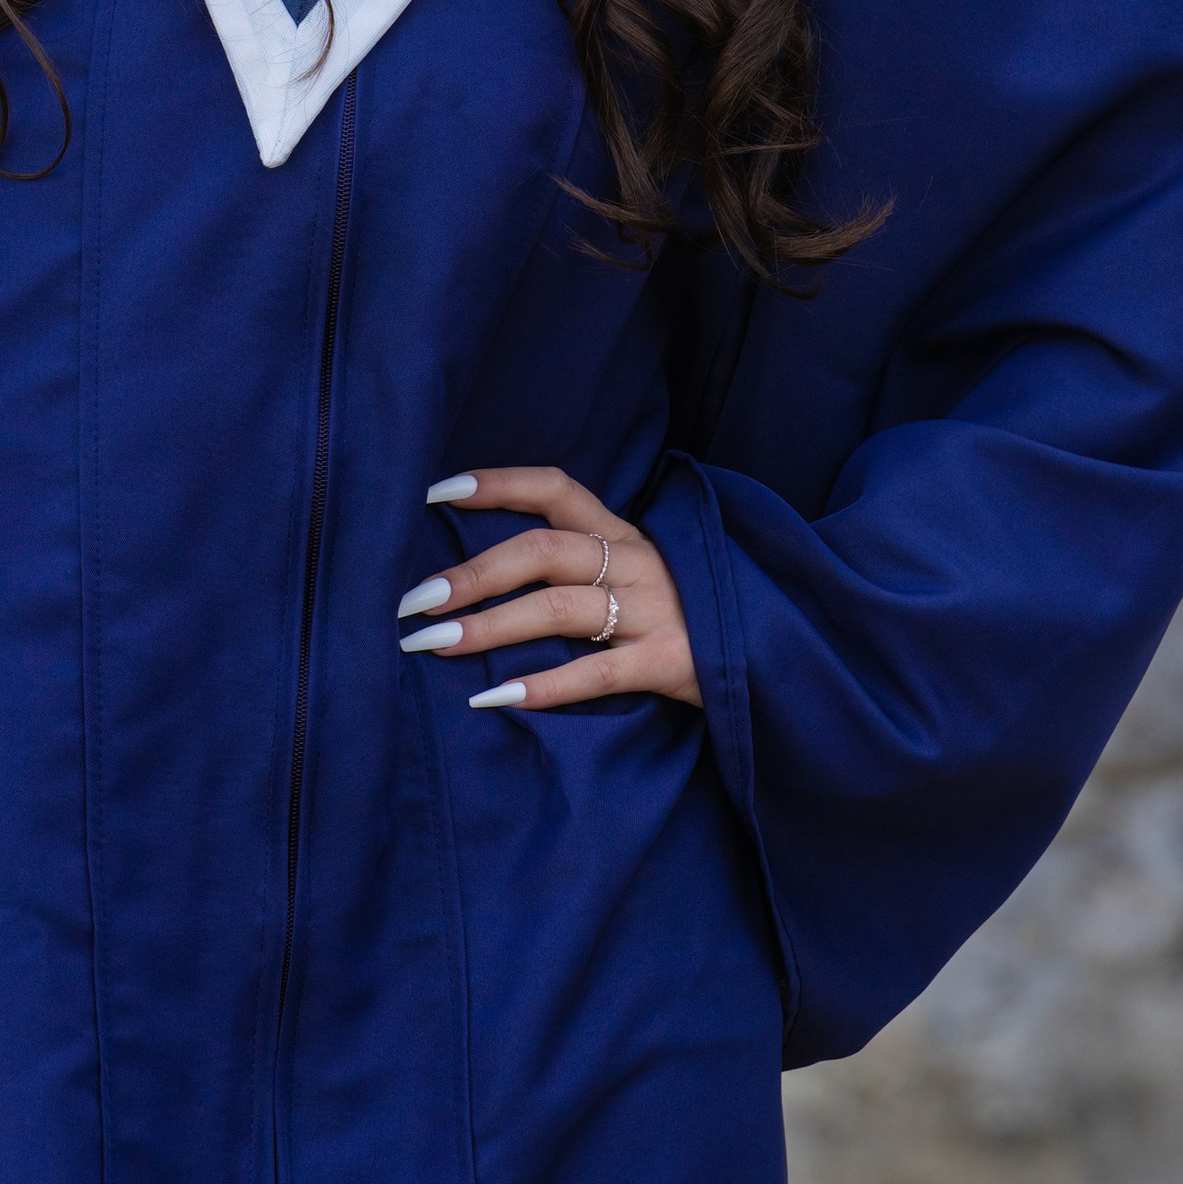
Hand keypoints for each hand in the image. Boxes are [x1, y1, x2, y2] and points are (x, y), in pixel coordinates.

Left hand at [398, 466, 700, 710]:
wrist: (771, 654)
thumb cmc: (684, 614)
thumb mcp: (637, 573)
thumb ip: (580, 566)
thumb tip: (484, 575)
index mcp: (623, 534)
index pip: (555, 489)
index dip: (497, 484)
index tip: (434, 491)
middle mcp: (635, 561)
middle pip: (541, 551)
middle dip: (470, 574)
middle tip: (411, 601)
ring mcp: (655, 610)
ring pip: (559, 608)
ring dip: (489, 627)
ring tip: (433, 644)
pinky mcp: (670, 661)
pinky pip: (597, 672)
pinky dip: (543, 685)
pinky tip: (494, 698)